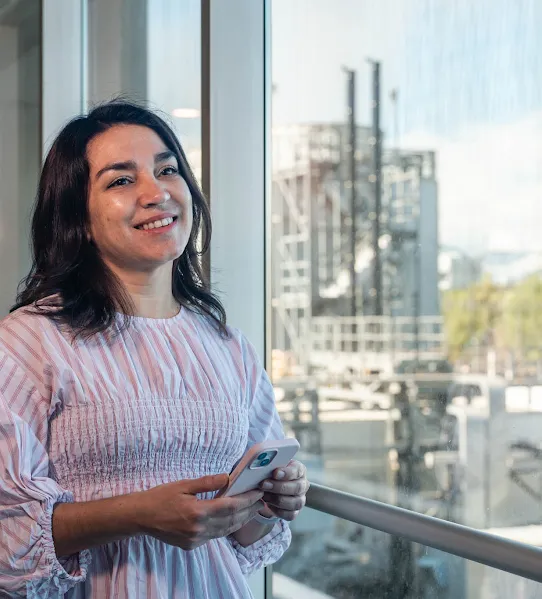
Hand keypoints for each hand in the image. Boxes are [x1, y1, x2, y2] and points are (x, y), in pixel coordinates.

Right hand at [135, 474, 263, 549]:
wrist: (141, 517)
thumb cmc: (161, 497)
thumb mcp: (184, 484)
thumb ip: (207, 482)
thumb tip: (228, 477)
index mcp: (198, 512)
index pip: (230, 507)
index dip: (247, 500)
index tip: (258, 492)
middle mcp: (199, 529)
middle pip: (231, 520)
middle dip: (249, 510)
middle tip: (262, 500)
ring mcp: (195, 540)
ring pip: (225, 531)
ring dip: (241, 520)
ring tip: (253, 510)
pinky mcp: (191, 545)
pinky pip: (215, 536)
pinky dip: (227, 527)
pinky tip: (233, 519)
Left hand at [258, 459, 309, 521]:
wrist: (273, 485)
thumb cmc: (273, 473)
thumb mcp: (273, 466)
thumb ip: (270, 466)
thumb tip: (261, 468)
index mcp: (299, 470)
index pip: (297, 471)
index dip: (287, 473)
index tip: (275, 473)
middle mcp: (303, 485)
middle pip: (297, 488)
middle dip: (279, 487)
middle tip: (264, 484)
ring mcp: (300, 499)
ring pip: (295, 502)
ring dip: (277, 500)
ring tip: (264, 495)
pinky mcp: (295, 511)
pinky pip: (290, 515)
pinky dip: (278, 511)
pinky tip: (268, 504)